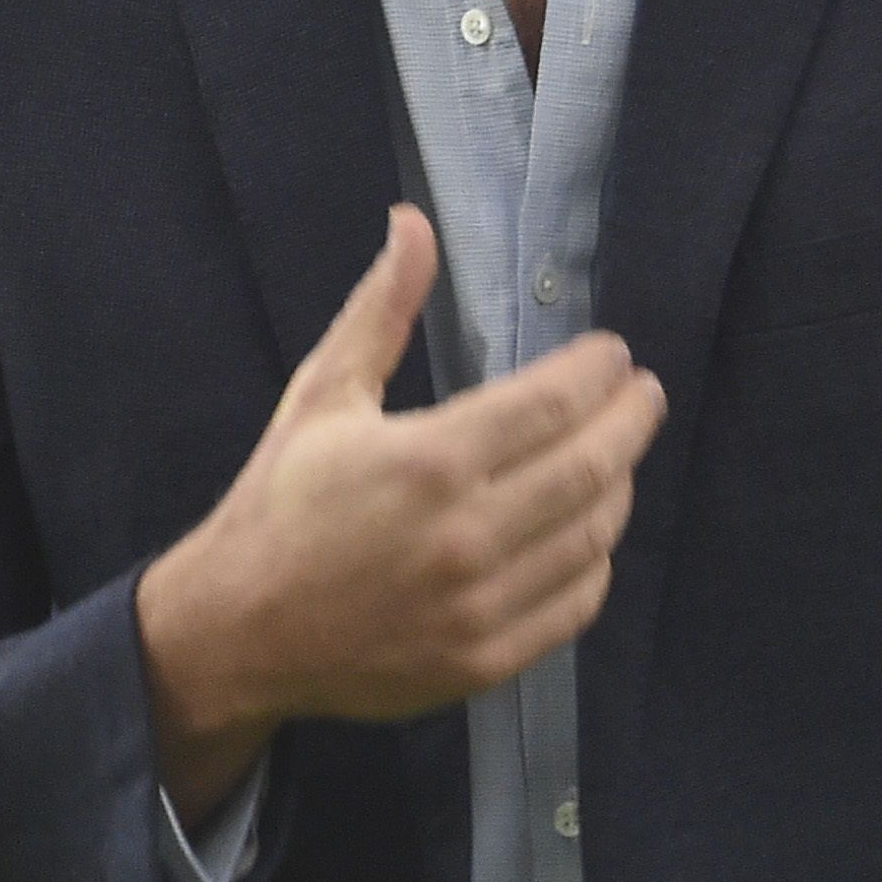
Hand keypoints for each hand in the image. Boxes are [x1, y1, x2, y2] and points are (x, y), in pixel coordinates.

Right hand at [134, 207, 666, 817]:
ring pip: (593, 536)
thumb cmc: (282, 501)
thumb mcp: (322, 394)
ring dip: (619, 486)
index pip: (553, 406)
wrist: (239, 631)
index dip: (598, 374)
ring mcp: (480, 606)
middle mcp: (464, 536)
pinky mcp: (485, 660)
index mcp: (428, 461)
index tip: (613, 355)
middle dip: (632, 420)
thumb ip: (380, 311)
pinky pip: (575, 604)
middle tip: (642, 394)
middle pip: (590, 467)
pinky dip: (596, 560)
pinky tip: (588, 532)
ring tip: (616, 454)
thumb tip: (413, 221)